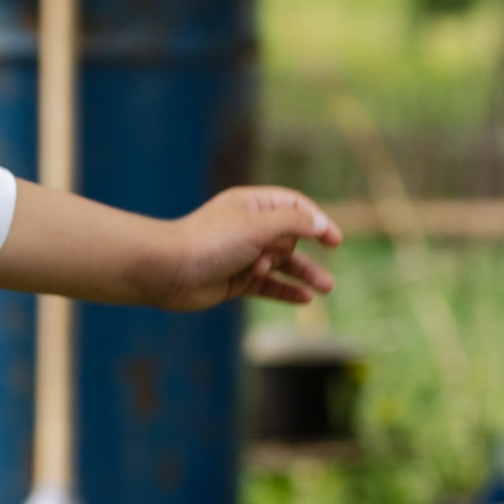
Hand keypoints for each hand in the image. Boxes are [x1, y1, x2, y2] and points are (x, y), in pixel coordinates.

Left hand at [150, 186, 341, 310]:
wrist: (169, 270)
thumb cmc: (210, 242)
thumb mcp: (257, 227)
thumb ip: (293, 224)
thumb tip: (321, 224)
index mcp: (252, 204)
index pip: (294, 206)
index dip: (317, 221)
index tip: (335, 240)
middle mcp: (248, 227)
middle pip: (289, 237)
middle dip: (296, 253)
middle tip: (307, 274)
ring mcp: (242, 255)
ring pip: (282, 263)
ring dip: (303, 274)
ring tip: (327, 288)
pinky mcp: (235, 280)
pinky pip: (267, 285)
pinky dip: (285, 290)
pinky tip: (304, 299)